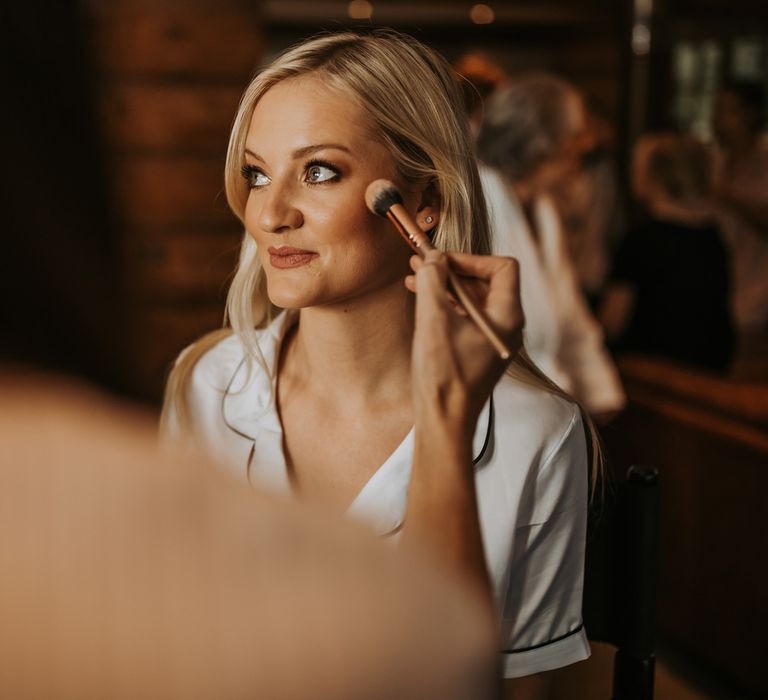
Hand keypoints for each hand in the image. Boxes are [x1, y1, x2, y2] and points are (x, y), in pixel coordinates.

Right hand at [405, 250, 523, 436]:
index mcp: (507, 316)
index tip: (442, 260)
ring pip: (473, 299)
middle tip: (422, 262)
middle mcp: (507, 326)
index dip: (471, 258)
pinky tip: (421, 300)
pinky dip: (445, 304)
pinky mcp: (479, 351)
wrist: (444, 421)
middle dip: (453, 269)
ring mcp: (493, 339)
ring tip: (414, 277)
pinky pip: (466, 317)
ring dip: (445, 286)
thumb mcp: (434, 319)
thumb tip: (432, 258)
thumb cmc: (444, 373)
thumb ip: (432, 281)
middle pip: (486, 281)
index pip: (503, 268)